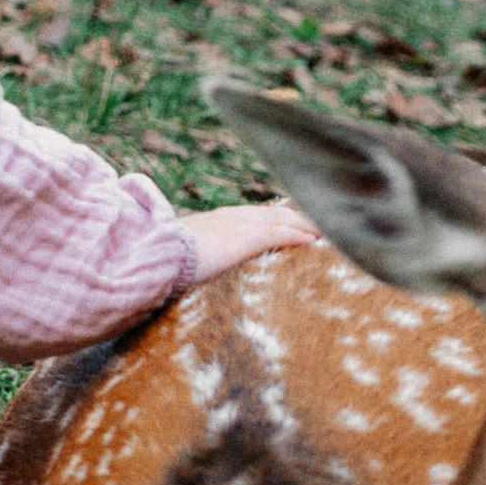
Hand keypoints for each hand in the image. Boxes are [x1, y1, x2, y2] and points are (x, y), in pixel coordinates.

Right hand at [177, 198, 318, 288]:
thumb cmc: (165, 257)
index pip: (259, 214)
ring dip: (306, 224)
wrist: (159, 252)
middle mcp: (234, 216)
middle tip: (322, 223)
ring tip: (327, 230)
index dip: (280, 218)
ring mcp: (241, 225)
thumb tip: (197, 272)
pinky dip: (298, 235)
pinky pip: (281, 233)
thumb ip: (201, 258)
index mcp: (221, 219)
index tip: (296, 221)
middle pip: (277, 212)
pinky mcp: (247, 238)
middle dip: (299, 217)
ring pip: (284, 219)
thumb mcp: (187, 256)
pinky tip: (314, 240)